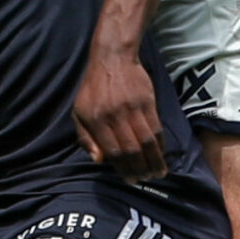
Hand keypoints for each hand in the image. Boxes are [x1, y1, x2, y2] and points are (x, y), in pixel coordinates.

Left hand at [73, 47, 168, 179]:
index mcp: (95, 120)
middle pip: (131, 149)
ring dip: (154, 160)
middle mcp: (114, 116)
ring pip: (147, 141)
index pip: (113, 151)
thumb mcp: (79, 112)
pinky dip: (160, 144)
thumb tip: (98, 161)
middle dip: (140, 168)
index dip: (123, 168)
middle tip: (144, 180)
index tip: (130, 179)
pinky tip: (160, 154)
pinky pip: (156, 128)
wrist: (112, 58)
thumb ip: (85, 138)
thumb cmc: (93, 89)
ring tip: (157, 173)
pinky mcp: (148, 102)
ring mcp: (133, 108)